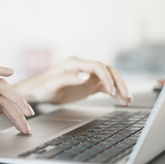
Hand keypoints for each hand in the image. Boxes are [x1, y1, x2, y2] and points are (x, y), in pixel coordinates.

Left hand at [15, 56, 132, 104]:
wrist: (37, 92)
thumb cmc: (42, 86)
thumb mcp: (53, 84)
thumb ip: (69, 79)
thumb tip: (87, 76)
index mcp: (75, 63)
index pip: (97, 66)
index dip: (106, 77)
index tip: (111, 91)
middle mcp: (84, 67)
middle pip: (107, 71)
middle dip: (118, 83)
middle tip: (126, 95)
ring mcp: (87, 76)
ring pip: (109, 79)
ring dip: (119, 88)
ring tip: (127, 99)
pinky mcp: (89, 84)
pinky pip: (105, 87)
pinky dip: (114, 93)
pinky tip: (121, 100)